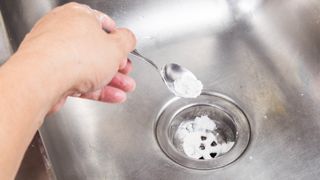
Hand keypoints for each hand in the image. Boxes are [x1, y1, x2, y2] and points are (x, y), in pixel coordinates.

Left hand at [15, 2, 135, 111]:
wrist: (42, 80)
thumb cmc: (74, 57)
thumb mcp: (116, 47)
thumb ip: (127, 41)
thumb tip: (129, 38)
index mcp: (78, 15)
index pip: (103, 23)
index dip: (118, 39)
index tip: (125, 49)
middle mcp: (63, 31)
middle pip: (96, 49)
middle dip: (117, 64)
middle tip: (126, 72)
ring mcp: (54, 53)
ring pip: (88, 67)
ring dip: (110, 79)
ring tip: (125, 88)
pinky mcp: (50, 74)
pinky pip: (78, 79)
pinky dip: (96, 88)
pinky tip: (111, 96)